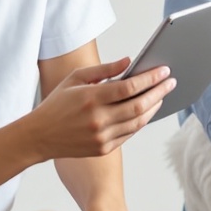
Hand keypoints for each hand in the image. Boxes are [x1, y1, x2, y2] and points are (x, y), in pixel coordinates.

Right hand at [28, 59, 170, 161]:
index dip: (150, 79)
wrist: (39, 136)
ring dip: (154, 108)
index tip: (164, 71)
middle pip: (139, 106)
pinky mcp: (103, 149)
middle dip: (159, 92)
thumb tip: (129, 61)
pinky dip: (141, 121)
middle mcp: (98, 119)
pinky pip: (130, 133)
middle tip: (171, 82)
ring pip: (138, 122)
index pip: (129, 87)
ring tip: (162, 95)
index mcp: (91, 98)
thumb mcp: (75, 79)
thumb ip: (103, 70)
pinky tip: (147, 110)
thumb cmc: (57, 103)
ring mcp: (102, 137)